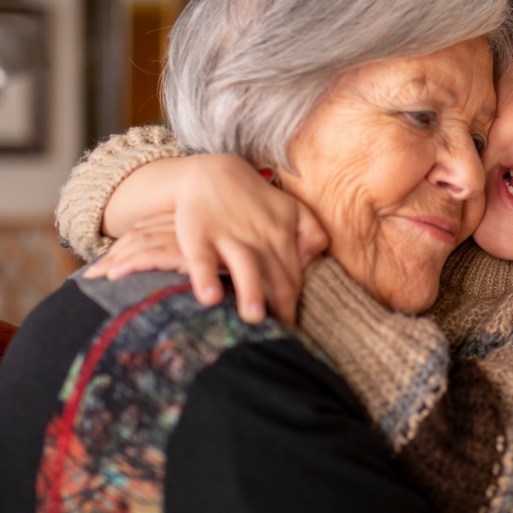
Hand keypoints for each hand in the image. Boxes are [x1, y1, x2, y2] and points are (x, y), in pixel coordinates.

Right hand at [87, 154, 328, 324]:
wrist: (210, 172)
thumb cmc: (254, 199)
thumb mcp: (289, 208)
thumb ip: (310, 231)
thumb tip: (314, 259)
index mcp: (284, 234)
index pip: (294, 277)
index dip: (294, 305)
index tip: (293, 331)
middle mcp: (260, 236)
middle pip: (275, 277)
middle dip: (280, 307)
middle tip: (281, 341)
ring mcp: (229, 235)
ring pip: (246, 265)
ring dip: (250, 292)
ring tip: (255, 320)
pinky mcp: (198, 235)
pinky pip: (202, 258)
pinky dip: (204, 277)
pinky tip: (209, 299)